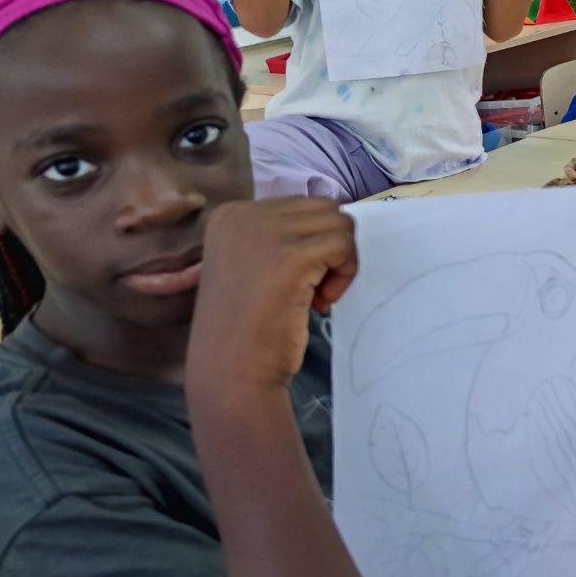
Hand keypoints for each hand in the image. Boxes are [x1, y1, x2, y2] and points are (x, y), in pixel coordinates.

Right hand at [187, 199, 358, 392]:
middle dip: (329, 249)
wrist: (230, 371)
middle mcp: (243, 215)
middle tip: (311, 289)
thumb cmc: (246, 326)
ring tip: (315, 296)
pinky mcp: (290, 257)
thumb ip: (280, 235)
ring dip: (339, 262)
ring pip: (339, 224)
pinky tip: (321, 302)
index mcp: (231, 214)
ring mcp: (265, 233)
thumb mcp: (252, 263)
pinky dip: (345, 275)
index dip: (311, 244)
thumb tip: (336, 215)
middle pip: (325, 209)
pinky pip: (343, 246)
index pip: (301, 205)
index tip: (293, 280)